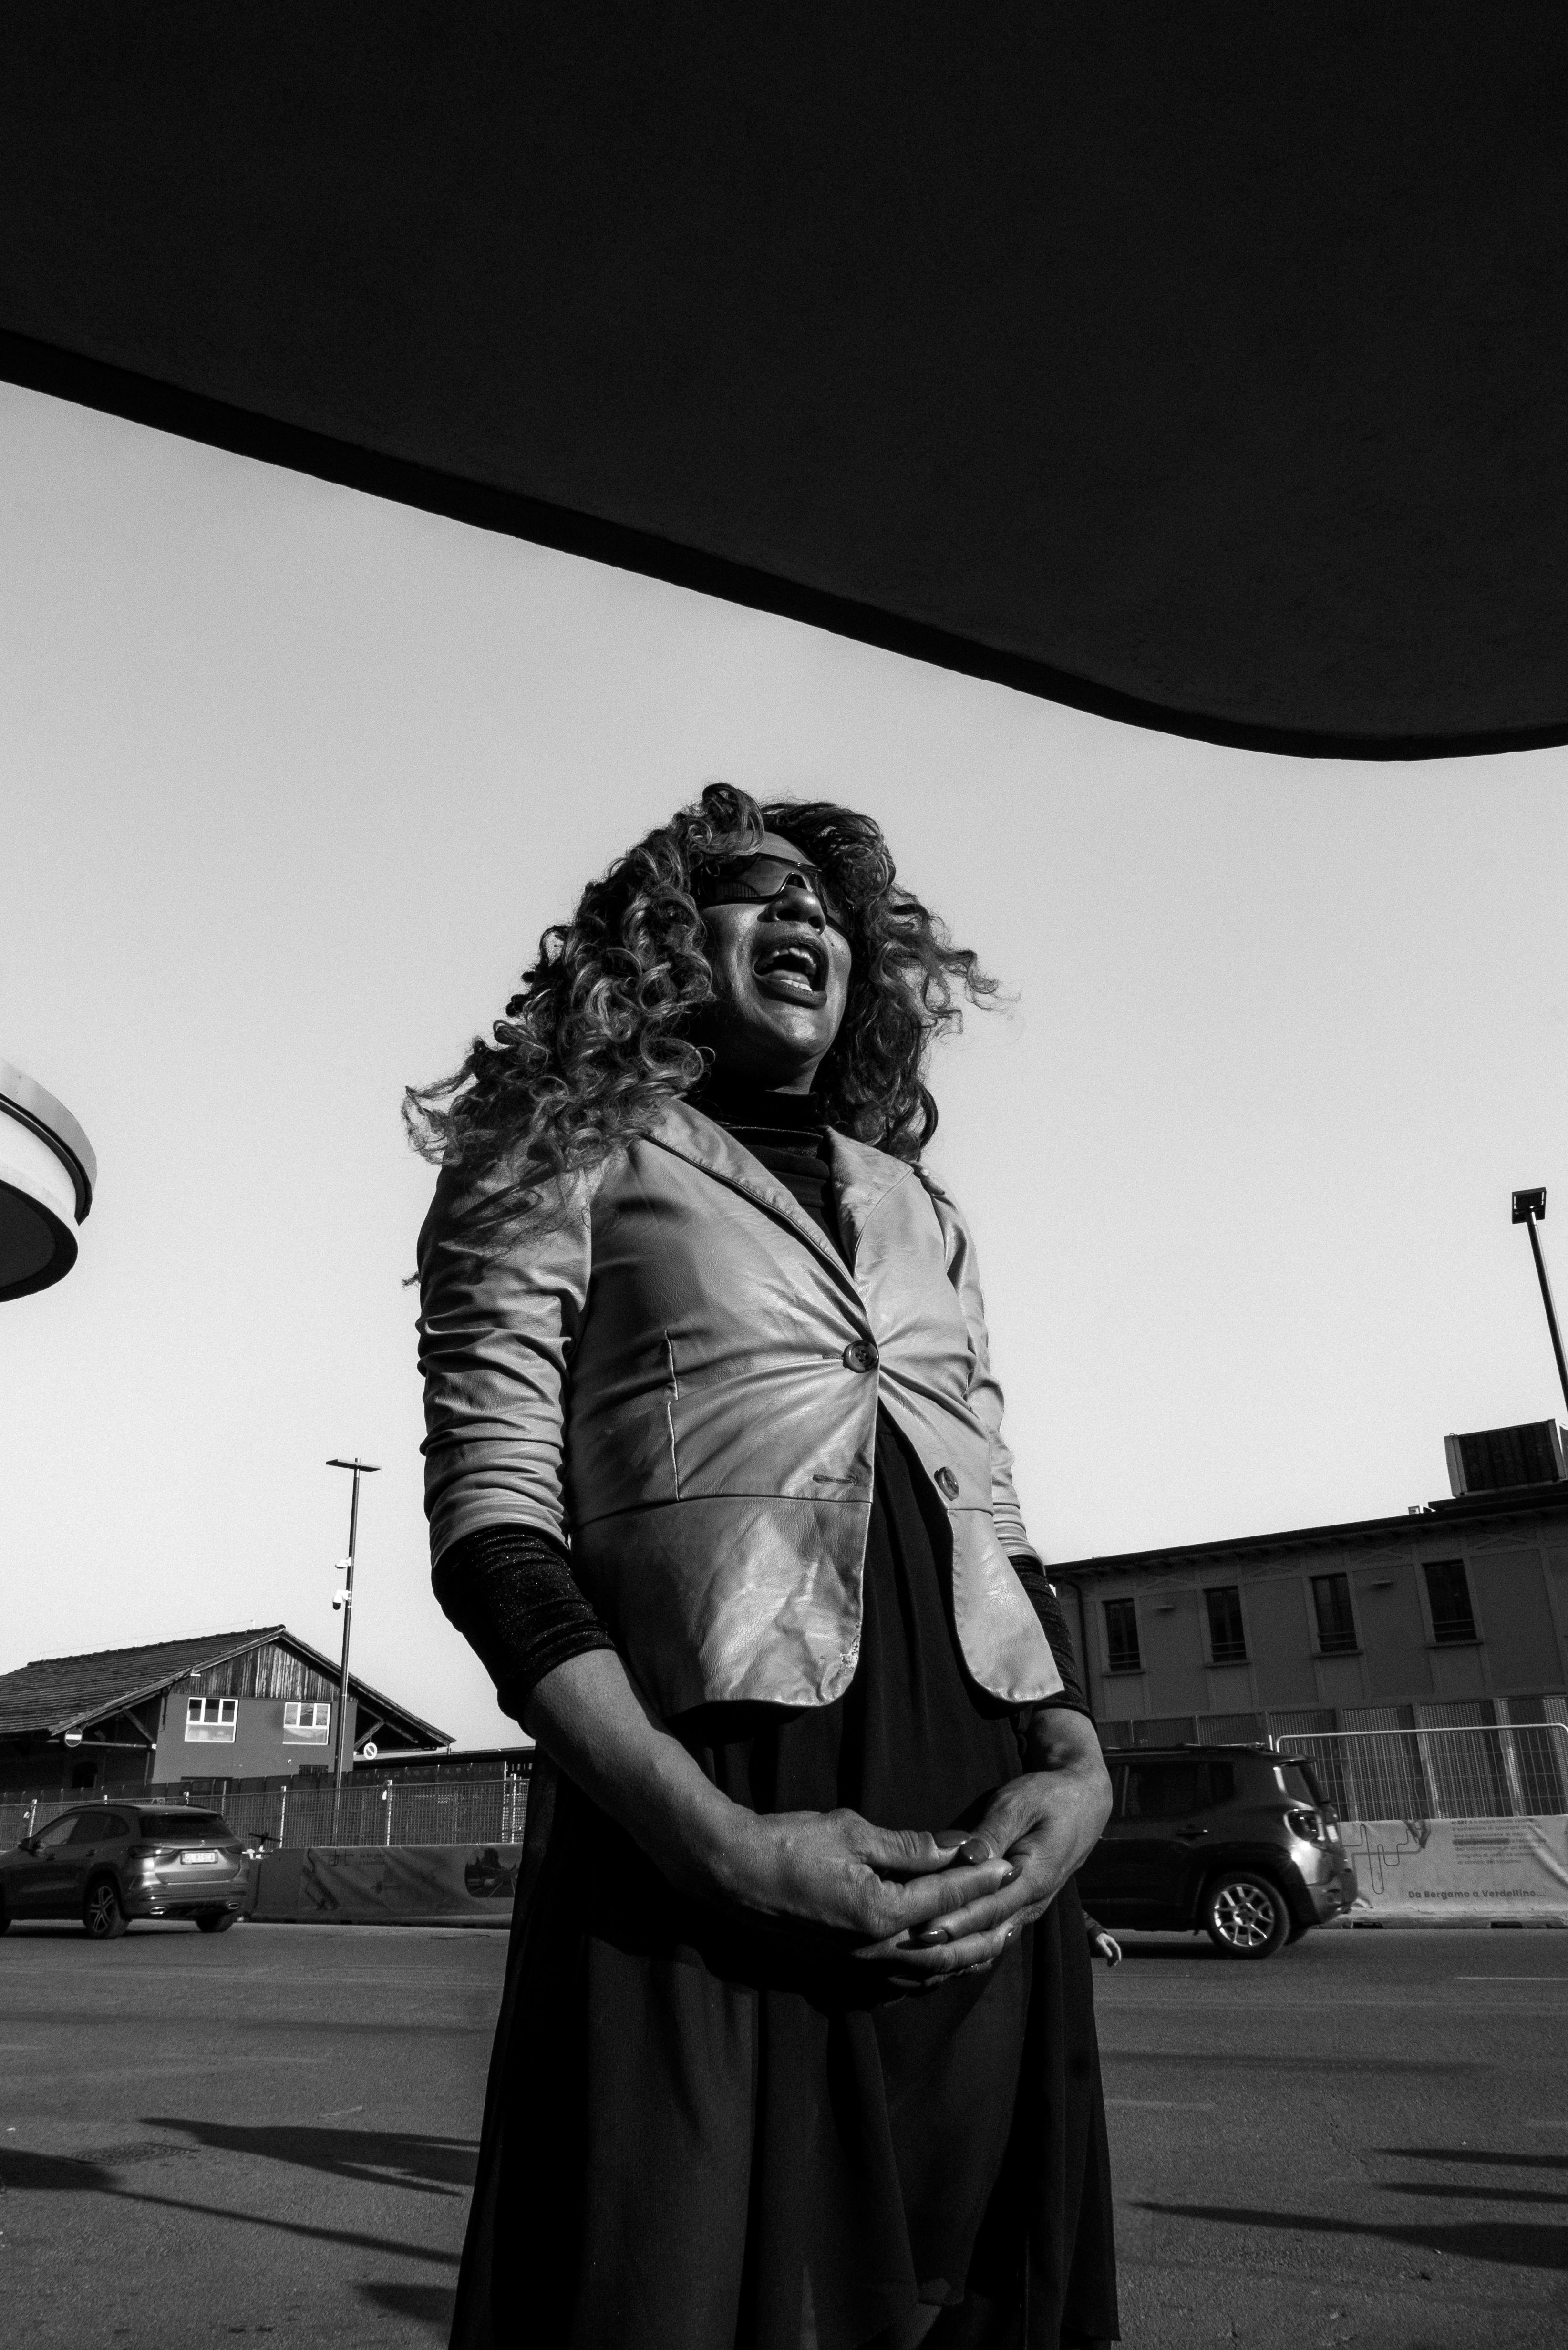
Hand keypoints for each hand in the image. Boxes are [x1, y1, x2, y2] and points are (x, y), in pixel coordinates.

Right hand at [702, 1803, 1016, 1960]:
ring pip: (924, 1972)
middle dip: (982, 1927)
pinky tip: (938, 1962)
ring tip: (989, 1943)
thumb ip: (909, 1846)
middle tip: (1012, 1912)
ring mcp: (855, 1965)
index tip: (1006, 1864)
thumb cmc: (789, 1843)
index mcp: (879, 1914)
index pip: (945, 1896)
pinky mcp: (839, 1967)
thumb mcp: (852, 1832)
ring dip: (960, 1956)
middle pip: (945, 1947)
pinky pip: (896, 1980)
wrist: (731, 1873)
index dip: (979, 1879)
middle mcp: (872, 1950)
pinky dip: (926, 1972)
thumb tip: (957, 1847)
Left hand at [861, 1709, 1111, 1986]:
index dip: (956, 1923)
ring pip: (989, 1943)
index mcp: (1033, 1877)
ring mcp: (1026, 1910)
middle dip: (946, 1946)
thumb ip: (993, 1832)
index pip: (990, 1908)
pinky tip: (935, 1959)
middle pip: (986, 1934)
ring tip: (914, 1962)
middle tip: (905, 1951)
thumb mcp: (1019, 1803)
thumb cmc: (1046, 1797)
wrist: (1082, 1803)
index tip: (921, 1932)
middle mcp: (1031, 1903)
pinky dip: (966, 1951)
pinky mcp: (1018, 1909)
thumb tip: (969, 1855)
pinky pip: (992, 1937)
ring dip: (954, 1955)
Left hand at [1091, 1928, 1121, 1966]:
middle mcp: (1111, 1944)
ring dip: (1112, 1960)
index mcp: (1111, 1941)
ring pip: (1112, 1955)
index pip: (1116, 1948)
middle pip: (1115, 1952)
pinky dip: (1109, 1960)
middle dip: (1115, 1959)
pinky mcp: (1106, 1950)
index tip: (1118, 1960)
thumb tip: (1110, 1956)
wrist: (1093, 1935)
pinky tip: (1108, 1964)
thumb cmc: (1096, 1938)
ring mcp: (1109, 1947)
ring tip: (1110, 1966)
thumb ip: (1104, 1948)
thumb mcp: (1099, 1943)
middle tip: (1114, 1964)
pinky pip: (1109, 1956)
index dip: (1118, 1954)